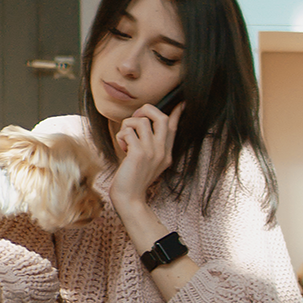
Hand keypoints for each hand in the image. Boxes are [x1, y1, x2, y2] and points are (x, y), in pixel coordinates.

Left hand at [110, 101, 182, 215]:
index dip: (176, 113)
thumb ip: (149, 146)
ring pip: (141, 121)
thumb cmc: (133, 180)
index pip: (173, 127)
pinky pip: (128, 132)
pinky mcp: (138, 154)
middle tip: (136, 118)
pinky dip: (121, 136)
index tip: (180, 104)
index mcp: (166, 153)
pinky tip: (122, 148)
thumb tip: (143, 126)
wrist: (129, 199)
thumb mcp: (147, 162)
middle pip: (160, 117)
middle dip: (146, 110)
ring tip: (125, 139)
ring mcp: (151, 152)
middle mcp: (162, 151)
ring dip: (128, 126)